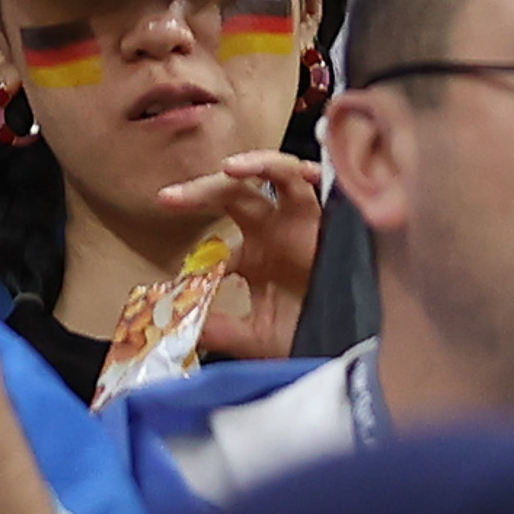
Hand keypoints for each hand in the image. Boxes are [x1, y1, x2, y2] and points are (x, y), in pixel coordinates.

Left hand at [149, 150, 324, 359]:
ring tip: (228, 169)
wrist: (347, 348)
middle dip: (202, 191)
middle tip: (170, 198)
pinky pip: (312, 184)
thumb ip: (221, 330)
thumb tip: (179, 325)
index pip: (212, 240)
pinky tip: (291, 171)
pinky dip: (299, 170)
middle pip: (233, 193)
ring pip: (275, 174)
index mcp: (253, 256)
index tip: (165, 269)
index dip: (189, 256)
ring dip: (254, 165)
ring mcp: (298, 220)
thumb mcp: (255, 339)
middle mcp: (272, 230)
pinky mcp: (324, 219)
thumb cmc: (306, 336)